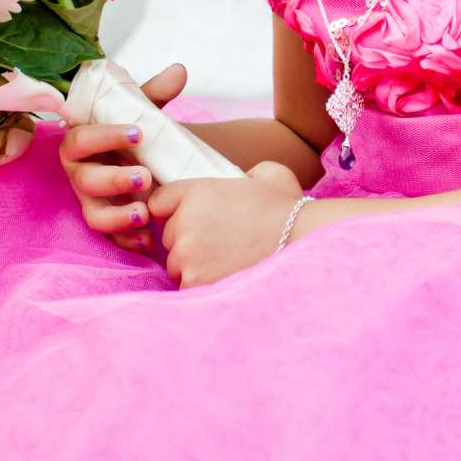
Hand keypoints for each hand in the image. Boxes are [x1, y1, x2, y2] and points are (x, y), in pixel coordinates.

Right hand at [60, 62, 187, 257]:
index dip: (106, 137)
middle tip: (146, 176)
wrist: (140, 158)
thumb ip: (155, 94)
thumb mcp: (142, 112)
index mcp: (81, 142)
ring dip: (118, 217)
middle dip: (115, 180)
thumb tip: (179, 71)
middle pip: (87, 181)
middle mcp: (80, 174)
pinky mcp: (107, 223)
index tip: (138, 133)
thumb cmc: (133, 133)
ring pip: (94, 215)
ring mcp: (91, 202)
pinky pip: (111, 239)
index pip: (81, 139)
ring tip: (145, 213)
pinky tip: (149, 239)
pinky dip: (128, 241)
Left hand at [147, 160, 302, 288]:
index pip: (159, 202)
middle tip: (218, 243)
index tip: (189, 218)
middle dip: (187, 241)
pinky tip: (224, 280)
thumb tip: (244, 179)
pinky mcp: (195, 283)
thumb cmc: (288, 209)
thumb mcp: (269, 174)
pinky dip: (202, 286)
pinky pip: (186, 287)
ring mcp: (187, 255)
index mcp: (196, 192)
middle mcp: (185, 222)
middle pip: (169, 237)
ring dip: (193, 266)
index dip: (173, 210)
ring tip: (225, 263)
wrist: (302, 243)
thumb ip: (246, 173)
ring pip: (176, 265)